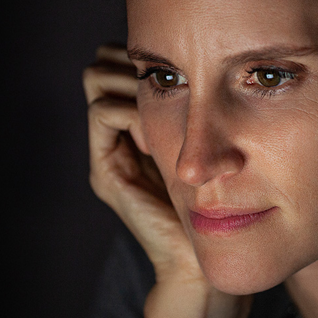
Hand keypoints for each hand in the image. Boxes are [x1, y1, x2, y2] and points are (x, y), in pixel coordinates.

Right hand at [84, 43, 198, 279]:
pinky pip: (104, 114)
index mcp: (137, 126)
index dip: (143, 56)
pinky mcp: (107, 172)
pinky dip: (134, 112)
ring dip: (133, 83)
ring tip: (166, 111)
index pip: (118, 62)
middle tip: (171, 85)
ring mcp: (108, 152)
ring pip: (97, 79)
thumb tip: (214, 68)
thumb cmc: (220, 203)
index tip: (180, 74)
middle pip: (102, 64)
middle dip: (133, 62)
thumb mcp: (212, 143)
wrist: (199, 260)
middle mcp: (116, 135)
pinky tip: (160, 135)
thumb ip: (201, 110)